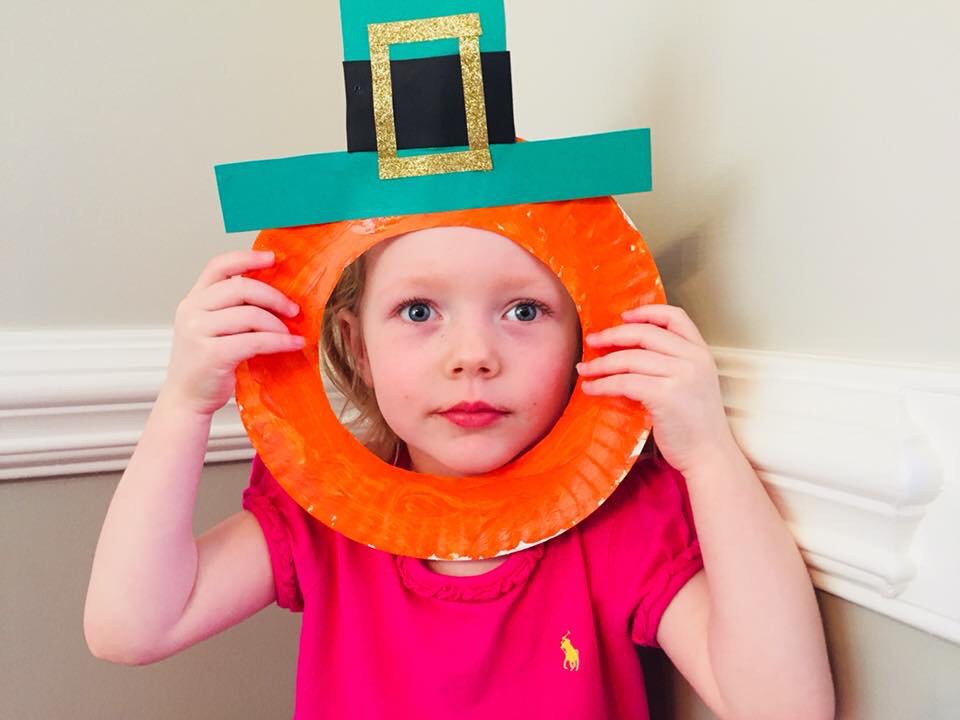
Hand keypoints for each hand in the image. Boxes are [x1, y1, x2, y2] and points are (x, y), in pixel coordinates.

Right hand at [161, 250, 304, 415]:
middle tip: (293, 309)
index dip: (247, 258)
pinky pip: (255, 341)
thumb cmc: (207, 363)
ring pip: (250, 315)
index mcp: (194, 300)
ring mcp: (198, 332)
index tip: (272, 259)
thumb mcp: (213, 328)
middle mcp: (192, 311)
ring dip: (278, 324)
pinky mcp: (211, 354)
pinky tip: (292, 344)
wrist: (187, 398)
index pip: (219, 266)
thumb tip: (276, 293)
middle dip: (274, 297)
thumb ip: (232, 308)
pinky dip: (279, 342)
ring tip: (291, 333)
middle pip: (242, 288)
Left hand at [576, 303, 732, 474]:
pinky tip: (591, 388)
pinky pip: (625, 382)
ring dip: (601, 363)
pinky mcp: (666, 396)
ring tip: (584, 369)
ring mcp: (682, 376)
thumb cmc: (695, 423)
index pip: (675, 316)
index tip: (622, 317)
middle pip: (644, 333)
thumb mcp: (692, 383)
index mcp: (701, 352)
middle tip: (591, 341)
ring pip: (630, 359)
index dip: (646, 312)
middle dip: (612, 335)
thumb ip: (671, 363)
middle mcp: (694, 359)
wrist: (710, 455)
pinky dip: (603, 384)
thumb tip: (627, 351)